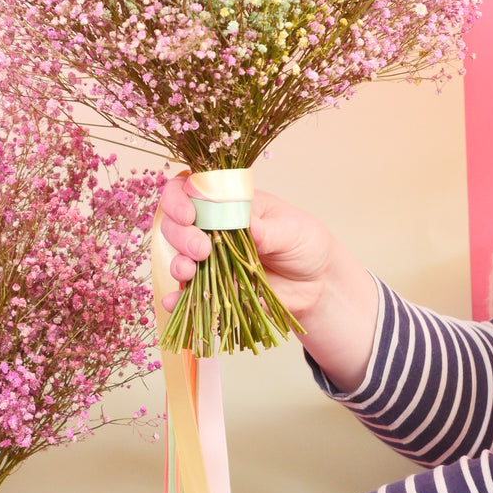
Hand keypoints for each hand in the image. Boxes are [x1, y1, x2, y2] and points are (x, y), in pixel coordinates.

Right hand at [159, 175, 378, 390]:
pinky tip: (175, 303)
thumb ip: (266, 229)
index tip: (189, 214)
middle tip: (202, 249)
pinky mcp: (213, 287)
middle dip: (181, 235)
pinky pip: (188, 293)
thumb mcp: (292, 230)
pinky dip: (177, 298)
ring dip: (177, 263)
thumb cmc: (305, 243)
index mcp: (230, 202)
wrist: (317, 284)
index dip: (179, 198)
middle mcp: (212, 227)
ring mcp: (210, 258)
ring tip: (190, 272)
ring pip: (177, 256)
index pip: (190, 189)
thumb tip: (246, 224)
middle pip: (175, 223)